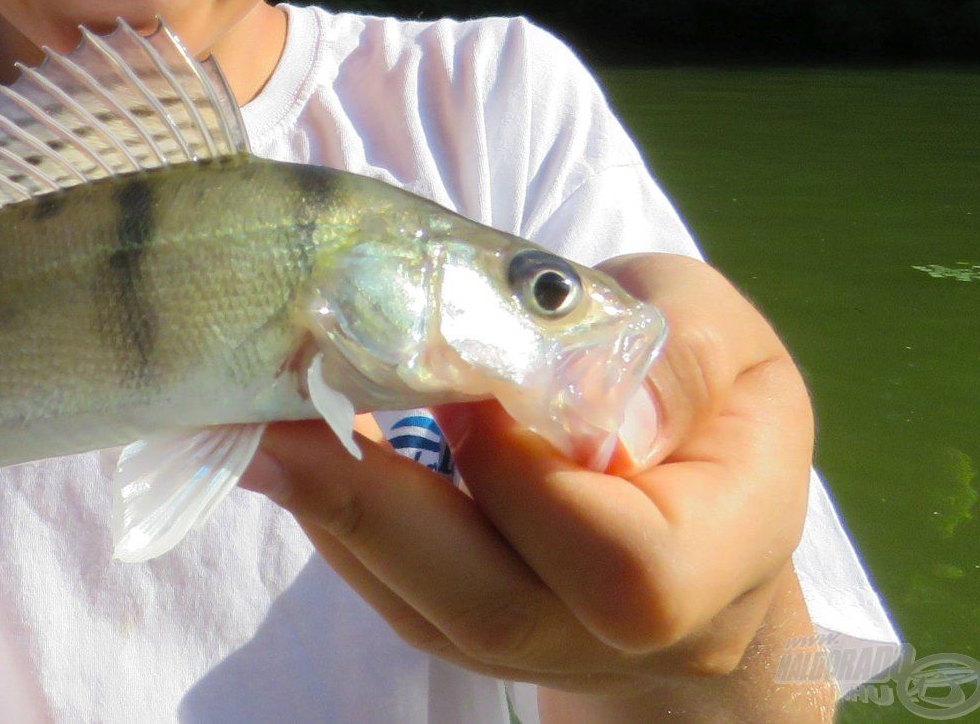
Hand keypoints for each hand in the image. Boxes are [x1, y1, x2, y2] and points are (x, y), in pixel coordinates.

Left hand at [240, 253, 834, 716]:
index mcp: (719, 553)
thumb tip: (609, 408)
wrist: (704, 493)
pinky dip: (333, 516)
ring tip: (259, 427)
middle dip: (377, 509)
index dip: (533, 484)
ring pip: (427, 611)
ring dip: (333, 510)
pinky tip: (284, 445)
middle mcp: (628, 630)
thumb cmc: (708, 392)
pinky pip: (393, 593)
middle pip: (496, 609)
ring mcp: (542, 643)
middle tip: (280, 422)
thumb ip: (679, 356)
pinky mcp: (469, 627)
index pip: (625, 567)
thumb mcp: (721, 335)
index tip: (477, 392)